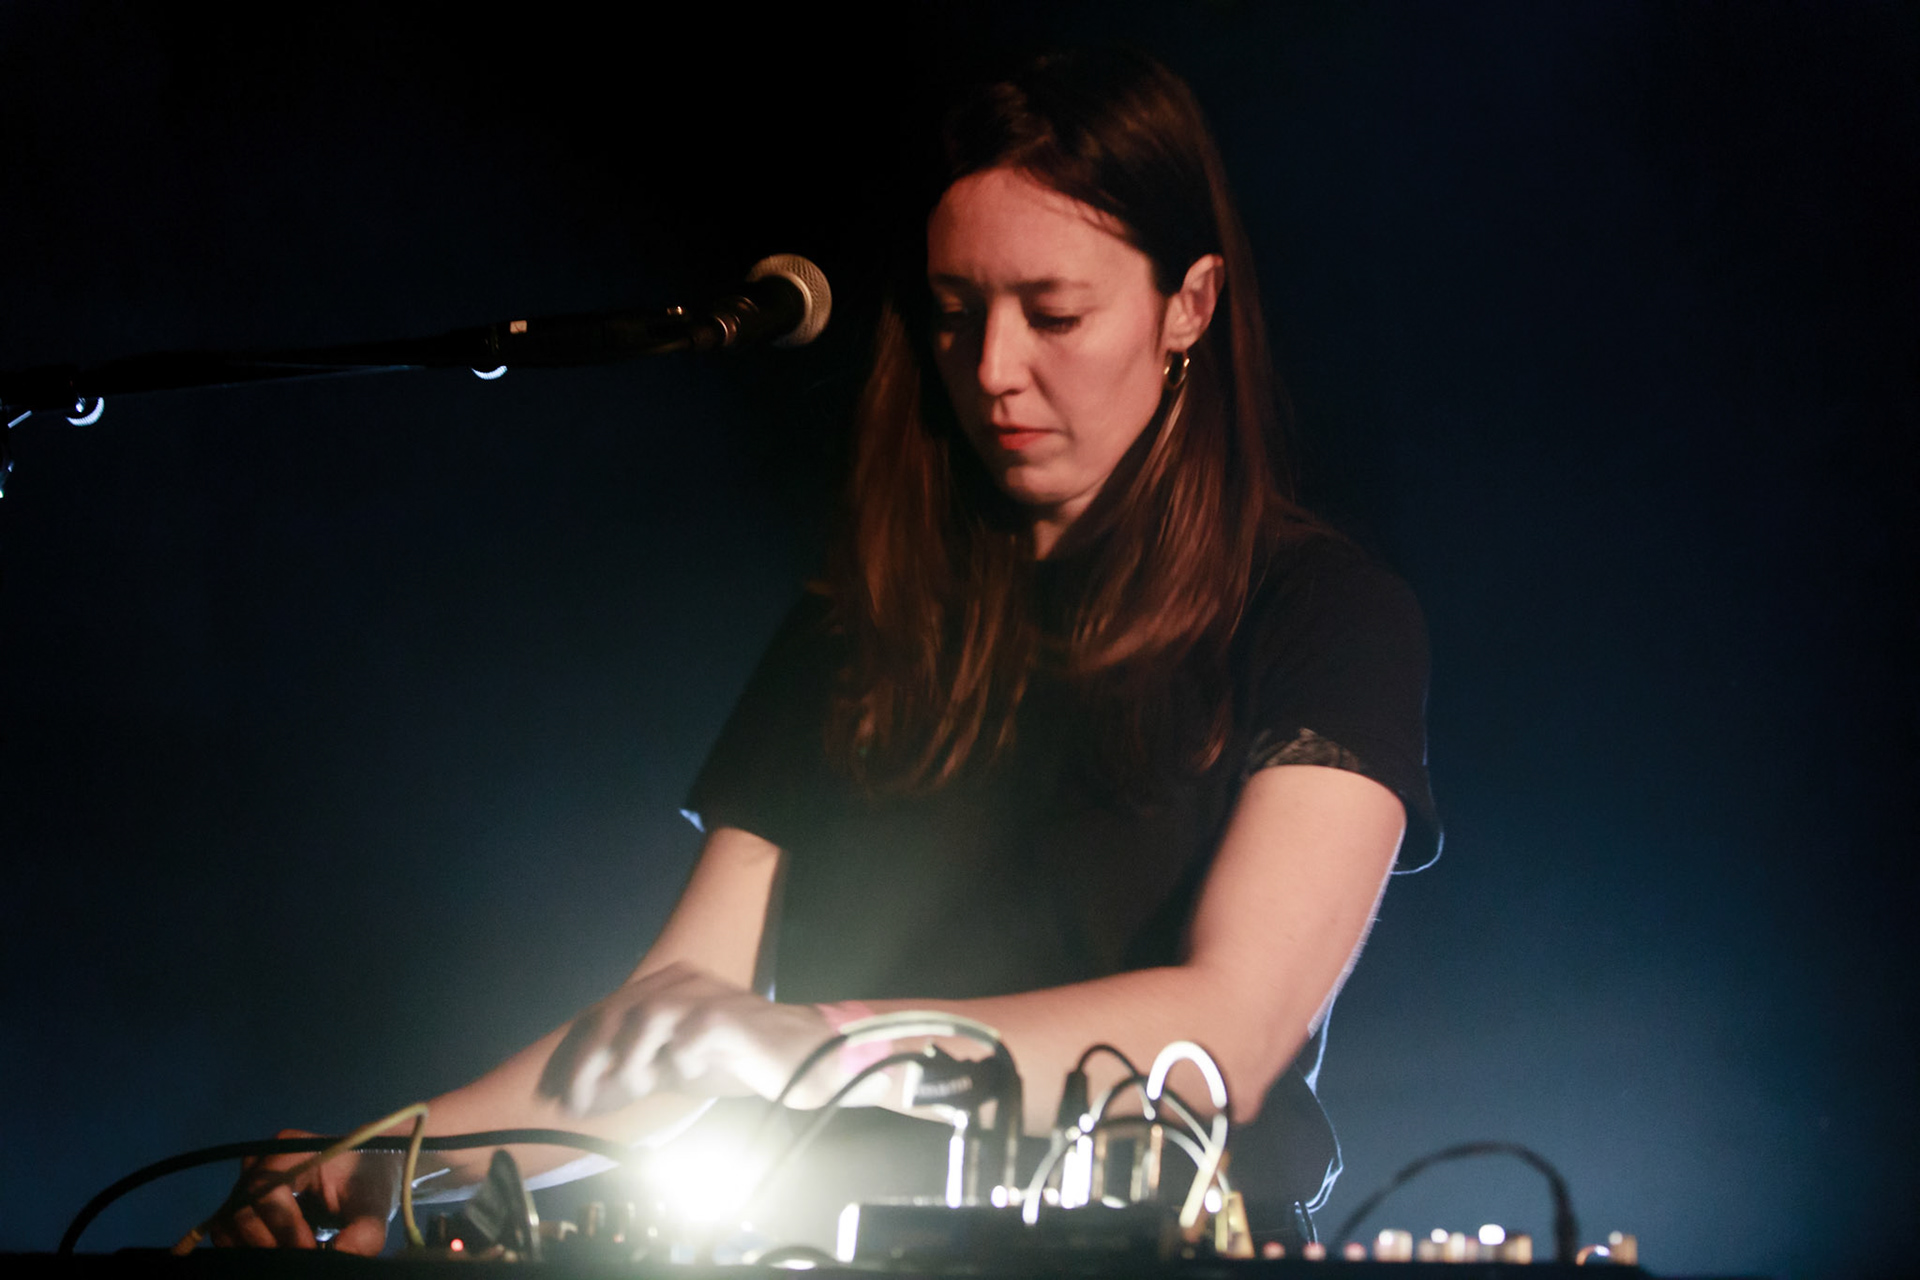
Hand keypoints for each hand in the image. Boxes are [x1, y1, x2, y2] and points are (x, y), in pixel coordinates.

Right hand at [207, 1128, 399, 1253]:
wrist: (364, 1176)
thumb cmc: (368, 1184)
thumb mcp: (375, 1208)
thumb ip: (364, 1233)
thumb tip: (340, 1255)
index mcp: (290, 1150)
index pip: (268, 1191)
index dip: (284, 1226)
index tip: (310, 1250)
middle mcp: (259, 1163)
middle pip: (241, 1210)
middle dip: (269, 1243)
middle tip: (298, 1261)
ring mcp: (244, 1184)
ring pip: (226, 1224)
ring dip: (252, 1249)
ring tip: (287, 1261)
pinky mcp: (239, 1206)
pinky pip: (225, 1233)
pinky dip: (243, 1251)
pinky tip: (273, 1260)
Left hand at [542, 963, 840, 1115]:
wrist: (799, 1057)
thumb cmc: (735, 1059)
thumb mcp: (672, 1068)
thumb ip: (632, 1074)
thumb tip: (584, 1095)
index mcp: (662, 987)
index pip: (603, 1014)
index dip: (575, 1054)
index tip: (560, 1094)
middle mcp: (679, 981)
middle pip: (616, 1012)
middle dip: (589, 1061)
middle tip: (578, 1101)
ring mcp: (705, 994)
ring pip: (647, 1016)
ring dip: (631, 1061)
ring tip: (634, 1090)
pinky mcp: (729, 1015)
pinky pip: (690, 1035)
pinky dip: (680, 1059)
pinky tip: (689, 1074)